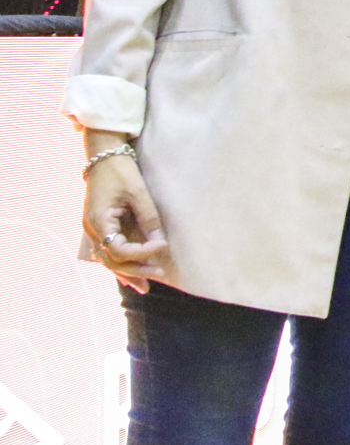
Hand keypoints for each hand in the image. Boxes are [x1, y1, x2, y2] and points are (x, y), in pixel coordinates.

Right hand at [84, 154, 167, 291]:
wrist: (104, 156)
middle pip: (112, 260)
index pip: (119, 249)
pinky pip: (108, 252)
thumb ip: (148, 218)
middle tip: (160, 275)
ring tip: (145, 287)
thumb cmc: (121, 172)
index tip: (161, 247)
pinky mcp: (101, 228)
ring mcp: (94, 231)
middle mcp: (92, 231)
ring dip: (127, 273)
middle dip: (136, 270)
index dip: (141, 252)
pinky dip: (120, 265)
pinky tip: (131, 277)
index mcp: (99, 222)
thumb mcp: (138, 193)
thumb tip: (160, 242)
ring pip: (108, 260)